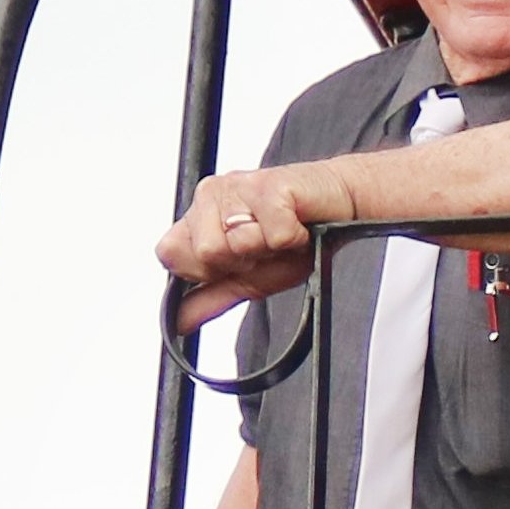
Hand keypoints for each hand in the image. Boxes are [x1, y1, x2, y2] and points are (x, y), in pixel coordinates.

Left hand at [154, 163, 331, 321]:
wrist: (341, 208)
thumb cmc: (294, 236)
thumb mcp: (246, 278)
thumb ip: (209, 298)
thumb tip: (177, 323)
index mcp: (199, 216)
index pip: (168, 252)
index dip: (201, 270)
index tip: (233, 262)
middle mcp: (211, 195)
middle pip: (204, 253)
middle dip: (240, 262)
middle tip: (264, 246)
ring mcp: (237, 186)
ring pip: (235, 245)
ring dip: (267, 250)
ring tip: (281, 234)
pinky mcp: (269, 184)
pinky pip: (273, 235)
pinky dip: (293, 240)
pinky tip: (298, 225)